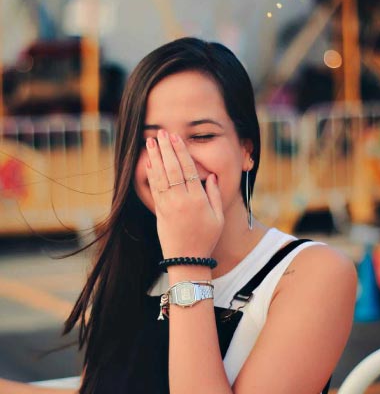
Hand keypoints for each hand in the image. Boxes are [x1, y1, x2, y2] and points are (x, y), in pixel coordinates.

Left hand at [145, 130, 223, 258]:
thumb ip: (214, 194)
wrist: (186, 260)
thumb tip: (210, 175)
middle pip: (172, 168)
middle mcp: (181, 200)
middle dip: (165, 149)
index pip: (187, 169)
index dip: (181, 151)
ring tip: (150, 142)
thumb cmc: (206, 239)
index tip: (175, 138)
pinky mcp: (159, 211)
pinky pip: (154, 188)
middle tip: (161, 133)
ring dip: (155, 157)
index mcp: (197, 200)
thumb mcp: (217, 217)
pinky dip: (151, 174)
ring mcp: (168, 205)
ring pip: (160, 176)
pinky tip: (149, 162)